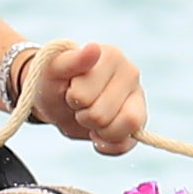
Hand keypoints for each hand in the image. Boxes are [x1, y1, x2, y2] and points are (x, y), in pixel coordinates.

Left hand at [20, 38, 151, 158]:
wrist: (57, 99)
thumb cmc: (54, 81)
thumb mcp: (53, 70)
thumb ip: (72, 60)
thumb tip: (94, 48)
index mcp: (112, 56)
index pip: (88, 95)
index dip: (73, 99)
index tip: (70, 88)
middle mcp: (130, 73)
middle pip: (102, 115)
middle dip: (83, 116)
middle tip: (78, 104)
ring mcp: (137, 97)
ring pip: (123, 128)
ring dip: (98, 130)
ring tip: (90, 116)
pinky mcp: (139, 121)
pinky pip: (127, 144)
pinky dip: (108, 145)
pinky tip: (97, 134)